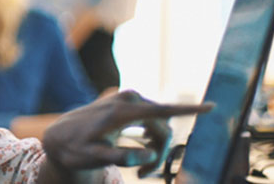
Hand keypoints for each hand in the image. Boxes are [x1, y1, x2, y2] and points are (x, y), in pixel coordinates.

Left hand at [40, 90, 212, 179]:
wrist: (60, 136)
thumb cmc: (76, 149)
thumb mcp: (94, 158)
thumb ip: (120, 157)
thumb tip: (148, 155)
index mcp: (122, 112)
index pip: (162, 111)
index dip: (189, 110)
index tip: (213, 106)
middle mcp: (129, 99)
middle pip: (164, 129)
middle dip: (160, 153)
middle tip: (143, 175)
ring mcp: (129, 98)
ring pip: (160, 127)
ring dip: (156, 148)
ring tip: (138, 170)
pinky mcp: (129, 101)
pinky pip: (152, 121)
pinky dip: (150, 138)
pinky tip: (140, 151)